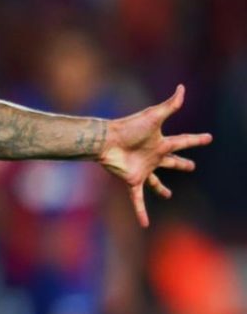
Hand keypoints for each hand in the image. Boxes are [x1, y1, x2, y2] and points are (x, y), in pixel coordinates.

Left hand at [99, 85, 211, 227]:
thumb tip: (182, 88)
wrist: (106, 140)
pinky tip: (143, 224)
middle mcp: (153, 157)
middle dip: (182, 163)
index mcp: (161, 143)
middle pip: (172, 161)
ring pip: (155, 181)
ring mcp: (143, 170)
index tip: (208, 138)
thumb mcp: (153, 116)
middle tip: (192, 166)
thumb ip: (170, 105)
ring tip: (168, 195)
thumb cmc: (129, 127)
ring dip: (161, 188)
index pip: (183, 141)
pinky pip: (137, 200)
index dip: (196, 140)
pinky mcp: (132, 181)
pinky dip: (140, 212)